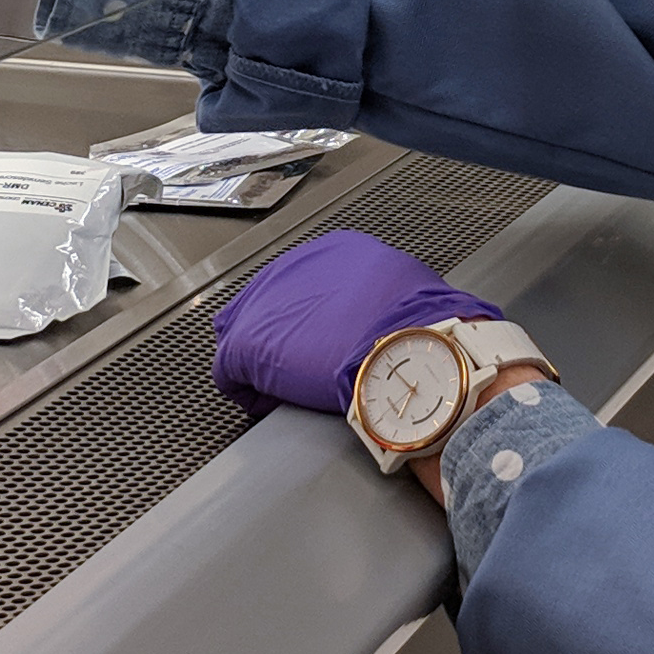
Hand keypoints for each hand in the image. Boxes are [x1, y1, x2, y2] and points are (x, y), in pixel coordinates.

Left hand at [212, 230, 503, 418]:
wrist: (414, 352)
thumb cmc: (423, 330)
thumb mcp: (411, 292)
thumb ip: (387, 297)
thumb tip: (396, 316)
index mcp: (336, 252)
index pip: (303, 282)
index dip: (308, 317)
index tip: (318, 339)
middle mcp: (296, 268)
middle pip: (269, 304)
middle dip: (279, 335)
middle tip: (295, 366)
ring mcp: (266, 305)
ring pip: (245, 333)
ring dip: (261, 361)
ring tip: (282, 387)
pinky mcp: (248, 344)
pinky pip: (230, 371)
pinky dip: (247, 391)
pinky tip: (266, 402)